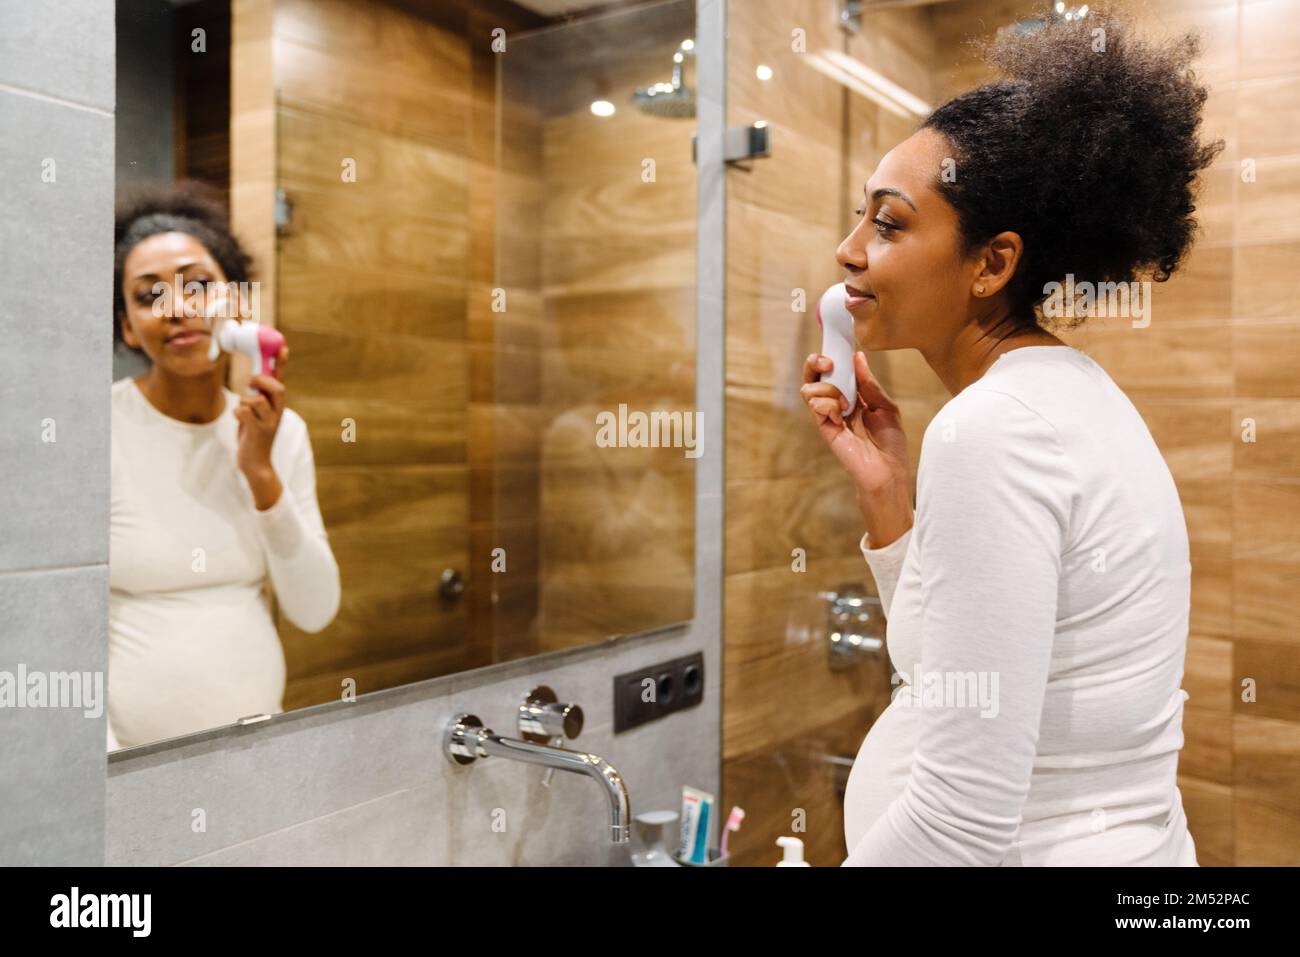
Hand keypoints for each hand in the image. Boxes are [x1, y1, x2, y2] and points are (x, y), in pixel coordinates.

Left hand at [234, 343, 288, 508]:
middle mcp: (277, 412)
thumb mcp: (257, 414)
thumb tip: (251, 378)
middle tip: (251, 381)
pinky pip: (243, 412)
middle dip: (262, 381)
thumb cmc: (253, 436)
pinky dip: (237, 414)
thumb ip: (257, 397)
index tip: (282, 346)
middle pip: (277, 388)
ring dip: (244, 402)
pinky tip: (239, 423)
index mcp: (277, 406)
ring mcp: (270, 423)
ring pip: (255, 400)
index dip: (282, 363)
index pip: (282, 380)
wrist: (256, 464)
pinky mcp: (258, 432)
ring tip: (244, 413)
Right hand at [801, 351, 913, 543]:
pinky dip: (828, 404)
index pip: (834, 372)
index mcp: (852, 396)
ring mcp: (828, 417)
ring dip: (827, 388)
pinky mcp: (824, 429)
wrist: (889, 470)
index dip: (832, 356)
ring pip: (809, 390)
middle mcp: (836, 404)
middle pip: (813, 377)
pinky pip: (815, 407)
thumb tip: (858, 357)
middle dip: (815, 363)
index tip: (838, 345)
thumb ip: (869, 383)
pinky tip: (842, 414)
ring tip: (846, 401)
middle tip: (828, 361)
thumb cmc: (890, 442)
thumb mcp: (885, 405)